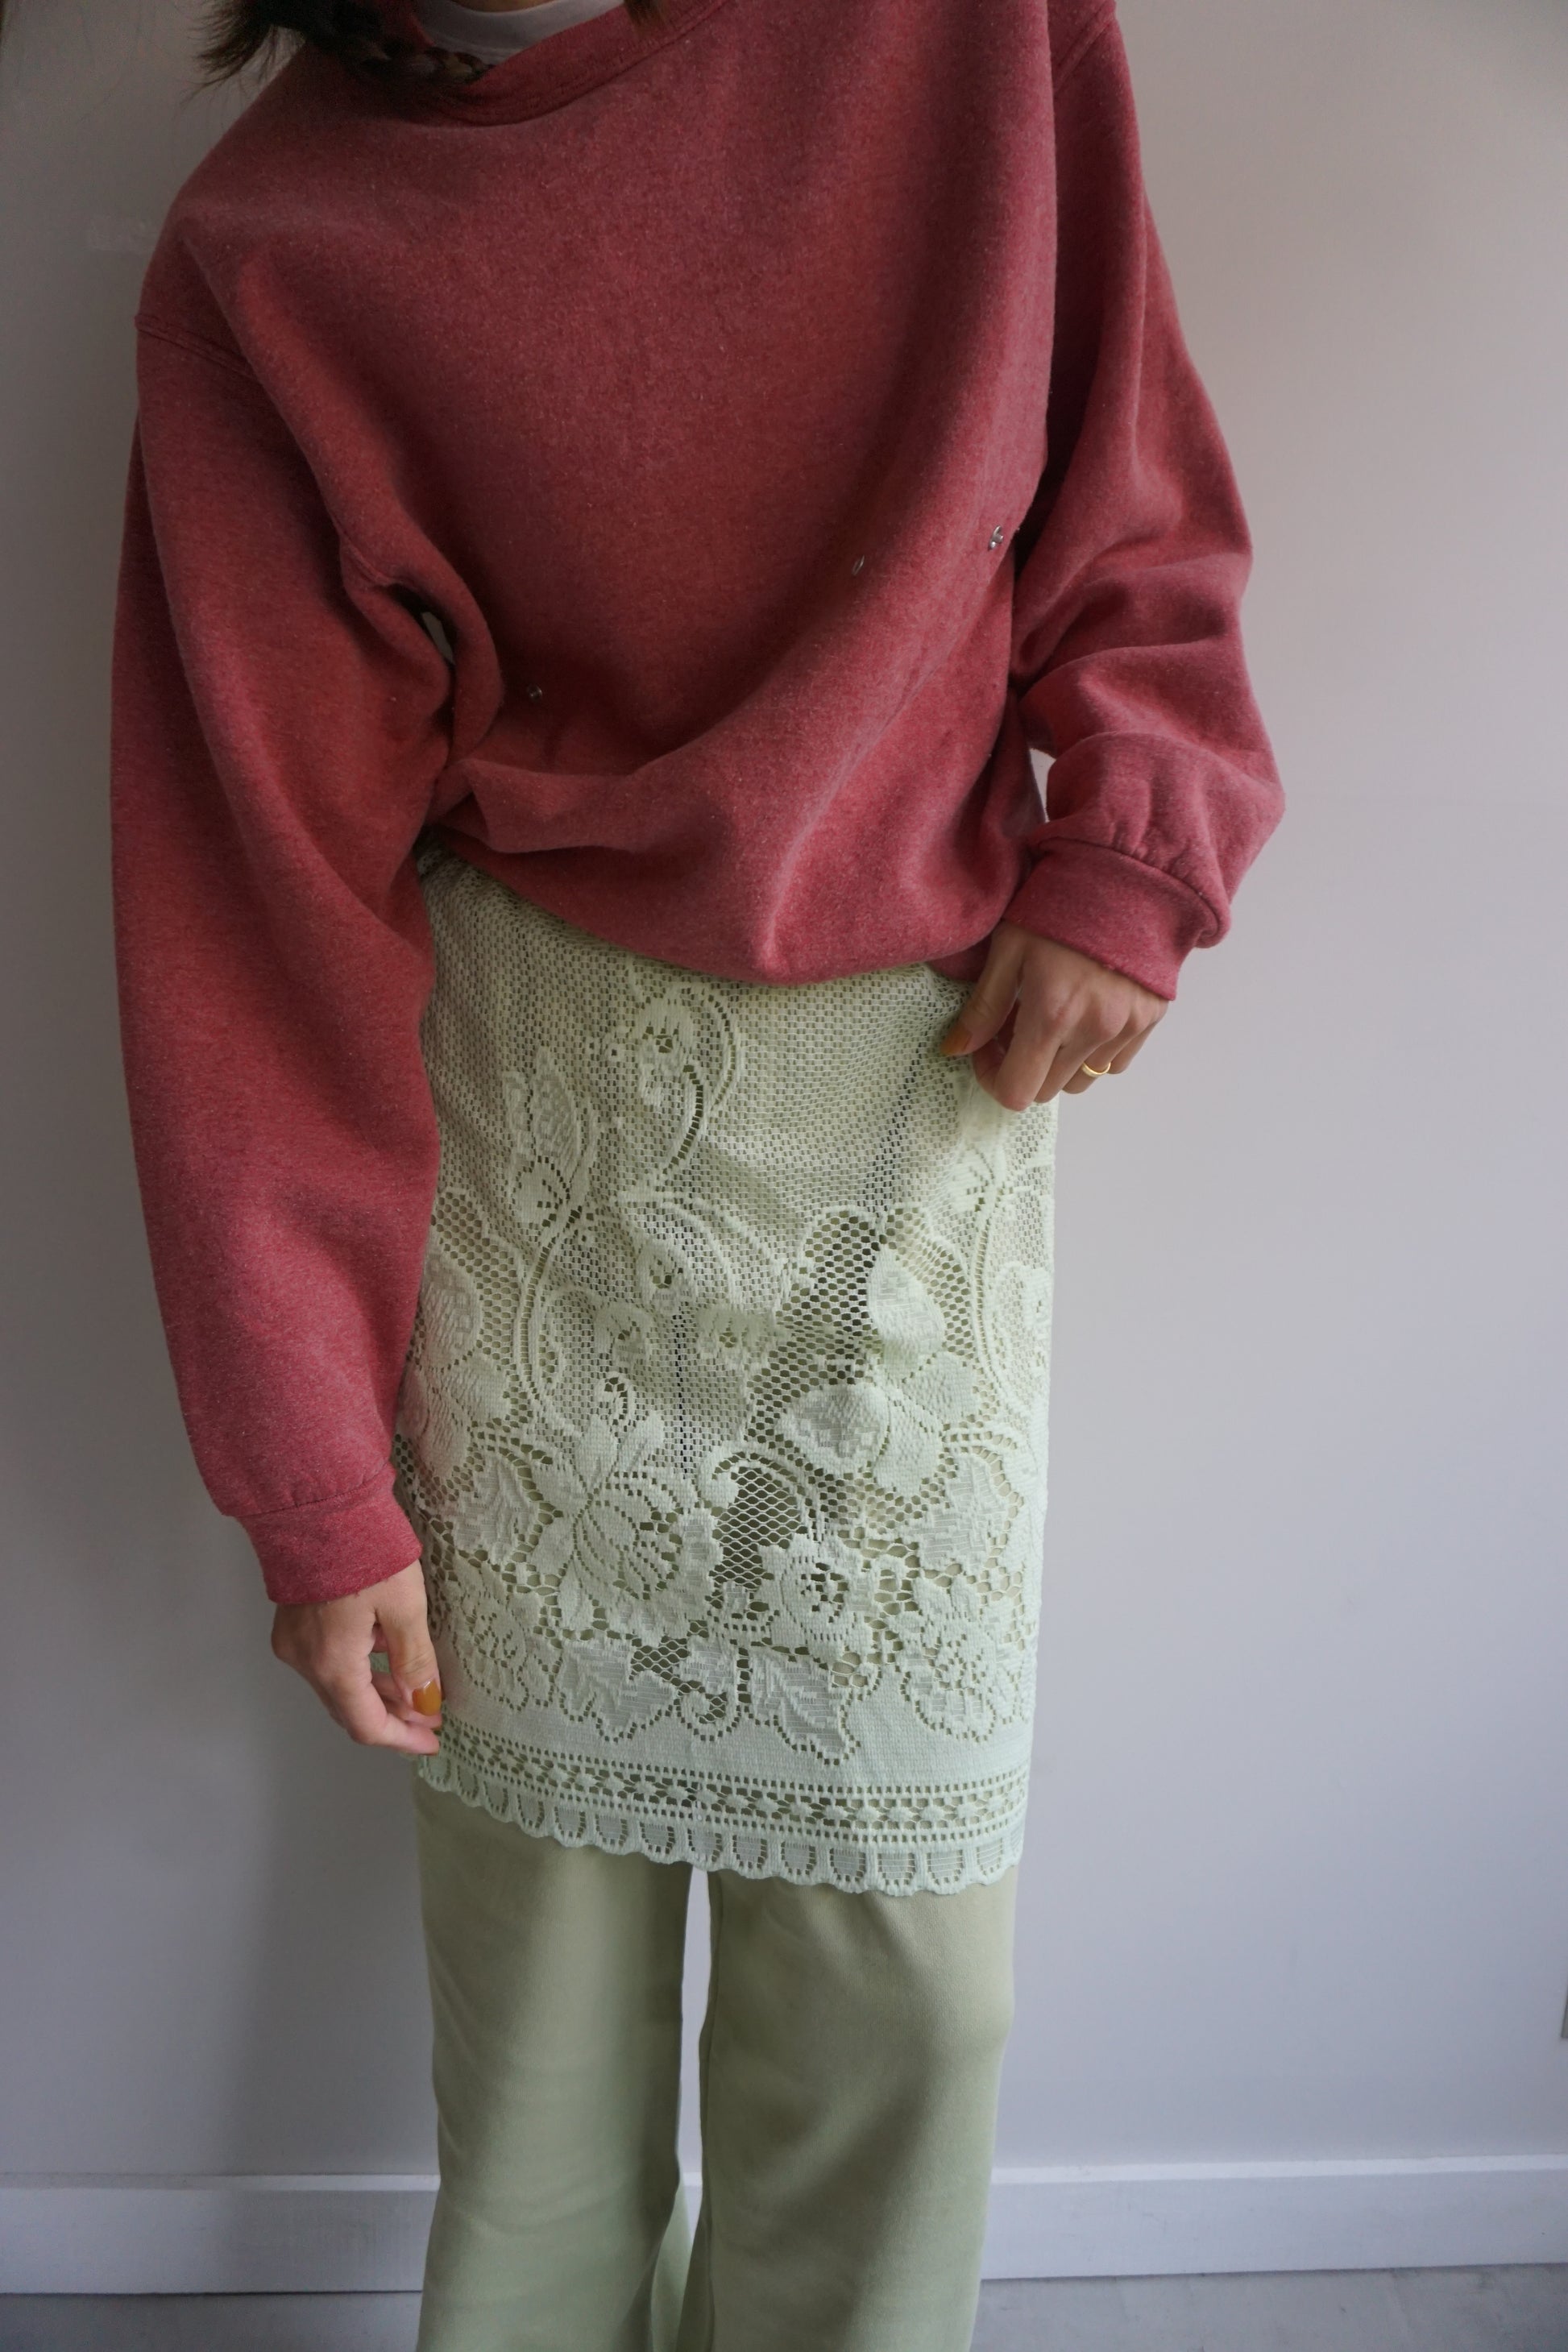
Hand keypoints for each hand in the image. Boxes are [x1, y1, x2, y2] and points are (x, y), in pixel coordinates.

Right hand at [271, 1558, 441, 1756]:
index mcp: (332, 1664)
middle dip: (393, 1716)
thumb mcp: (404, 1605)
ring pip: (338, 1685)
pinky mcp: (292, 1622)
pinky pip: (327, 1661)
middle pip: (349, 1708)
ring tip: (418, 1689)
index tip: (431, 1740)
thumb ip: (414, 1659)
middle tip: (430, 1714)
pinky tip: (387, 1654)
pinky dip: (358, 1667)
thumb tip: (424, 1701)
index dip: (402, 1738)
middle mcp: (305, 1661)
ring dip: (376, 1691)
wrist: (317, 1505)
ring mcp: (294, 1642)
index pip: (367, 1725)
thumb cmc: (363, 1548)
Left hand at [940, 924, 1166, 1110]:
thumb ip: (984, 1006)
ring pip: (1081, 1080)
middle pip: (1047, 1090)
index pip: (1017, 1091)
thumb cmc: (1061, 905)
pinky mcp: (1149, 1022)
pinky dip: (1093, 1052)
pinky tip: (1086, 1014)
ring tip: (1053, 1020)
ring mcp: (1125, 1029)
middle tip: (1015, 1025)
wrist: (1129, 878)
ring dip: (1059, 1063)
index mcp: (1052, 1014)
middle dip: (1023, 1066)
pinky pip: (1114, 1062)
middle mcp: (1092, 1031)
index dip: (993, 1077)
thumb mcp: (1010, 947)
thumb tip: (956, 1049)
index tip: (987, 1048)